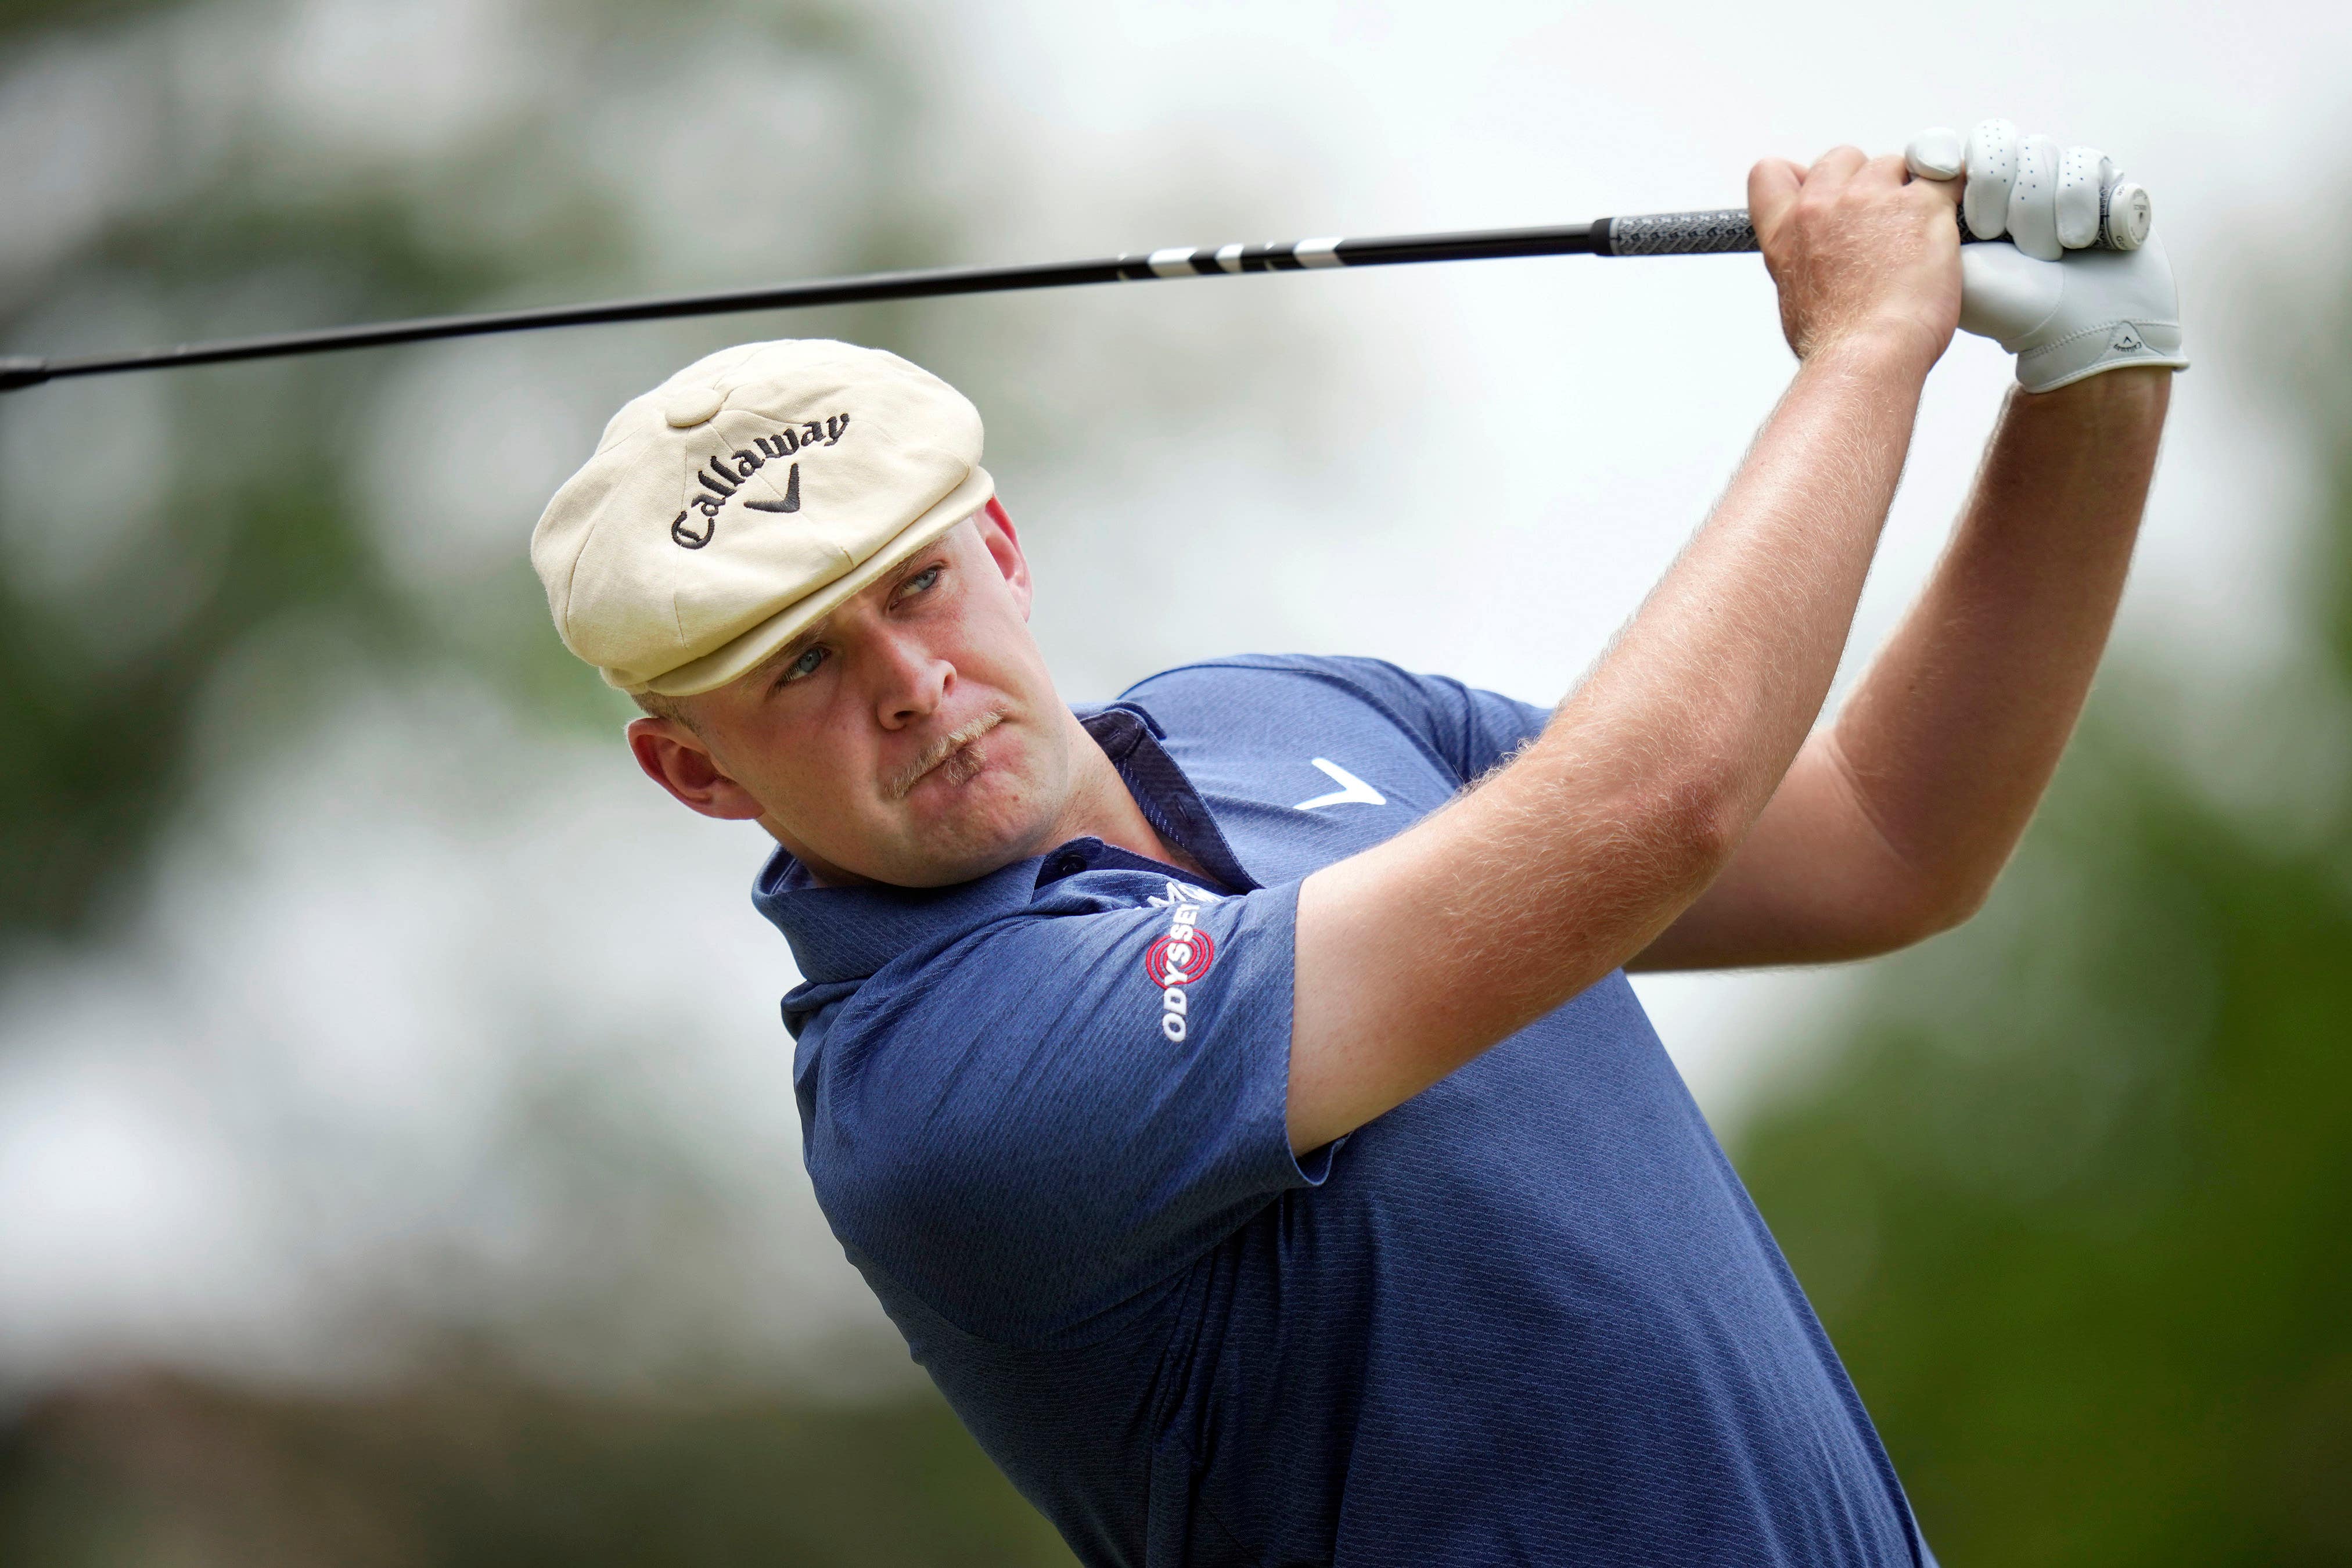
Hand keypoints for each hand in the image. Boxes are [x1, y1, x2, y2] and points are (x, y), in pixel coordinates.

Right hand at [1748, 146, 1962, 368]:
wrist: (1867, 354)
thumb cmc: (1835, 340)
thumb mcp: (1795, 296)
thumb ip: (1804, 258)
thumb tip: (1820, 257)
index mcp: (1786, 231)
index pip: (1771, 173)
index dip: (1800, 176)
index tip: (1821, 191)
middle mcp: (1823, 206)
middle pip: (1842, 158)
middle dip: (1862, 182)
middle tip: (1879, 223)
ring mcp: (1872, 200)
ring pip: (1893, 164)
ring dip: (1906, 191)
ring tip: (1915, 237)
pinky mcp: (1921, 205)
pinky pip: (1945, 176)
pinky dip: (1950, 193)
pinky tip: (1948, 222)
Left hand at [1906, 119, 2186, 392]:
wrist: (2078, 336)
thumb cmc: (2008, 309)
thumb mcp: (1948, 265)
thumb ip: (1922, 216)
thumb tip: (1912, 169)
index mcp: (1962, 199)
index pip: (1941, 145)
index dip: (1940, 151)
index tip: (1936, 170)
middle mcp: (2008, 183)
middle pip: (1997, 142)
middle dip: (1997, 189)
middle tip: (2000, 236)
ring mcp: (2055, 183)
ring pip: (2043, 152)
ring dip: (2043, 209)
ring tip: (2050, 254)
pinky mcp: (2103, 187)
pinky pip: (2093, 165)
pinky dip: (2090, 205)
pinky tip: (2088, 240)